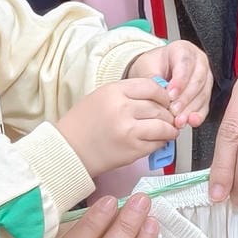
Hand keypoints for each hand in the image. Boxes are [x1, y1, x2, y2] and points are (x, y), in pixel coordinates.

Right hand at [56, 78, 176, 178]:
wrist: (68, 150)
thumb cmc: (82, 125)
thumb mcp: (101, 97)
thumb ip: (127, 94)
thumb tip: (156, 96)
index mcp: (114, 91)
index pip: (152, 87)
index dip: (163, 94)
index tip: (165, 100)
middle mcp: (122, 108)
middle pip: (159, 106)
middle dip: (168, 112)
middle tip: (169, 116)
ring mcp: (128, 130)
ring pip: (162, 125)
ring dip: (169, 128)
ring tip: (168, 130)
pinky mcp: (132, 150)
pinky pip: (157, 143)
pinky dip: (162, 142)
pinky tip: (159, 140)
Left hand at [127, 41, 211, 128]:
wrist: (154, 72)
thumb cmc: (151, 66)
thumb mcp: (147, 68)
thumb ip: (153, 79)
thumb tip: (160, 93)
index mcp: (183, 49)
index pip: (185, 63)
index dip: (179, 81)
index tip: (170, 95)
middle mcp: (198, 62)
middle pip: (198, 79)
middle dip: (185, 98)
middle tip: (173, 110)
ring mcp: (205, 77)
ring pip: (203, 93)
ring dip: (191, 109)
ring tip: (179, 120)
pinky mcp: (206, 93)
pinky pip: (206, 105)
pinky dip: (198, 115)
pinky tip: (191, 122)